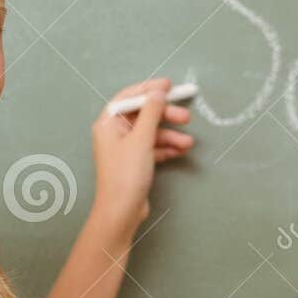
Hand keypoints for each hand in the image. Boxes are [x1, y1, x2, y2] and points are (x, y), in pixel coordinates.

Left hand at [91, 76, 194, 229]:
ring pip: (151, 132)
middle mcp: (114, 133)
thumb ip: (152, 113)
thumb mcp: (141, 139)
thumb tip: (159, 92)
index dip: (149, 89)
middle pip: (143, 115)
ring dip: (170, 135)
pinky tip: (180, 151)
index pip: (129, 97)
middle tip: (186, 117)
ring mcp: (125, 148)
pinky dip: (166, 148)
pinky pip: (153, 147)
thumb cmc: (126, 173)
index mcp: (108, 123)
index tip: (169, 85)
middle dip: (166, 115)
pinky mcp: (135, 162)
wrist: (121, 211)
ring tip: (188, 142)